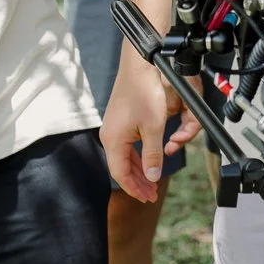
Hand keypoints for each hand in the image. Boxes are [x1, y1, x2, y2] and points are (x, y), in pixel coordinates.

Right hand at [99, 46, 197, 202]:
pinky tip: (146, 162)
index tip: (147, 197)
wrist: (139, 66)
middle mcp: (110, 135)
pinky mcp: (120, 121)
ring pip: (124, 157)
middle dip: (137, 182)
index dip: (134, 188)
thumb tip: (152, 178)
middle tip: (151, 194)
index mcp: (113, 139)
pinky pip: (126, 147)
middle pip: (121, 167)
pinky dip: (137, 157)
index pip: (120, 173)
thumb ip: (152, 155)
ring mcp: (114, 128)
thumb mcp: (153, 127)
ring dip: (138, 170)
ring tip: (150, 182)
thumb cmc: (144, 92)